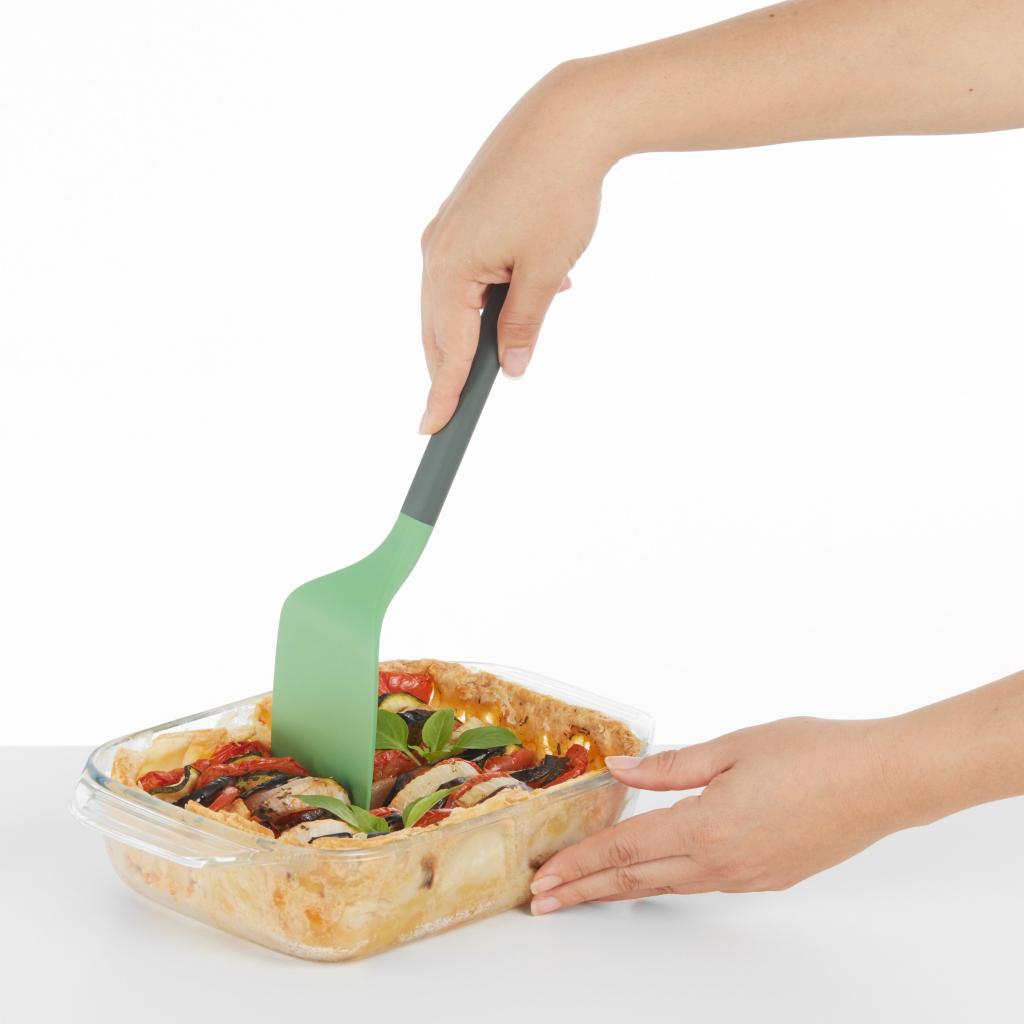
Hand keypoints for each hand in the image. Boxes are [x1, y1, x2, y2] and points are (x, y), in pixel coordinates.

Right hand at [419, 61, 614, 433]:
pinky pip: (461, 274)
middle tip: (457, 409)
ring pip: (449, 303)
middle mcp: (436, 250)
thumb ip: (524, 326)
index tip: (432, 431)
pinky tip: (518, 294)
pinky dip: (481, 298)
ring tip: (504, 347)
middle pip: (436, 331)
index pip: (445, 350)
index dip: (442, 395)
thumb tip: (509, 367)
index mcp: (450, 267)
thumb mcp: (545, 272)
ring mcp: (445, 231)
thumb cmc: (557, 189)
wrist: (567, 119)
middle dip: (450, 370)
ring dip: (472, 331)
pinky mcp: (460, 218)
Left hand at [530, 716, 907, 911]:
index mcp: (707, 826)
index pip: (626, 851)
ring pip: (668, 887)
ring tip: (585, 891)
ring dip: (620, 889)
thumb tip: (620, 771)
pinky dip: (664, 882)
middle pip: (637, 880)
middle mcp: (722, 862)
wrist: (882, 781)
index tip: (545, 878)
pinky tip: (652, 875)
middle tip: (545, 902)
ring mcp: (747, 876)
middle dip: (585, 890)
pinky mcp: (768, 877)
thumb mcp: (733, 747)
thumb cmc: (812, 753)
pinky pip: (701, 884)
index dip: (580, 864)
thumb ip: (670, 766)